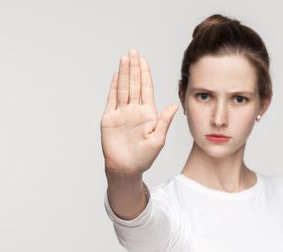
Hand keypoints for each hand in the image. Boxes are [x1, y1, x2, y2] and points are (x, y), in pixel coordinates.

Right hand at [100, 48, 177, 175]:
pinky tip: (116, 75)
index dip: (145, 74)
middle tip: (133, 51)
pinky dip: (113, 87)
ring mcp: (122, 113)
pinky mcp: (110, 118)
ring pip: (123, 89)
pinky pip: (111, 99)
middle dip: (134, 68)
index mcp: (148, 114)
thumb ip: (164, 122)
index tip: (143, 60)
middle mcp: (135, 110)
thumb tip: (173, 105)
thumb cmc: (144, 158)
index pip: (146, 89)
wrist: (125, 169)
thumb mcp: (158, 140)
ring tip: (124, 58)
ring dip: (124, 74)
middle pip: (134, 84)